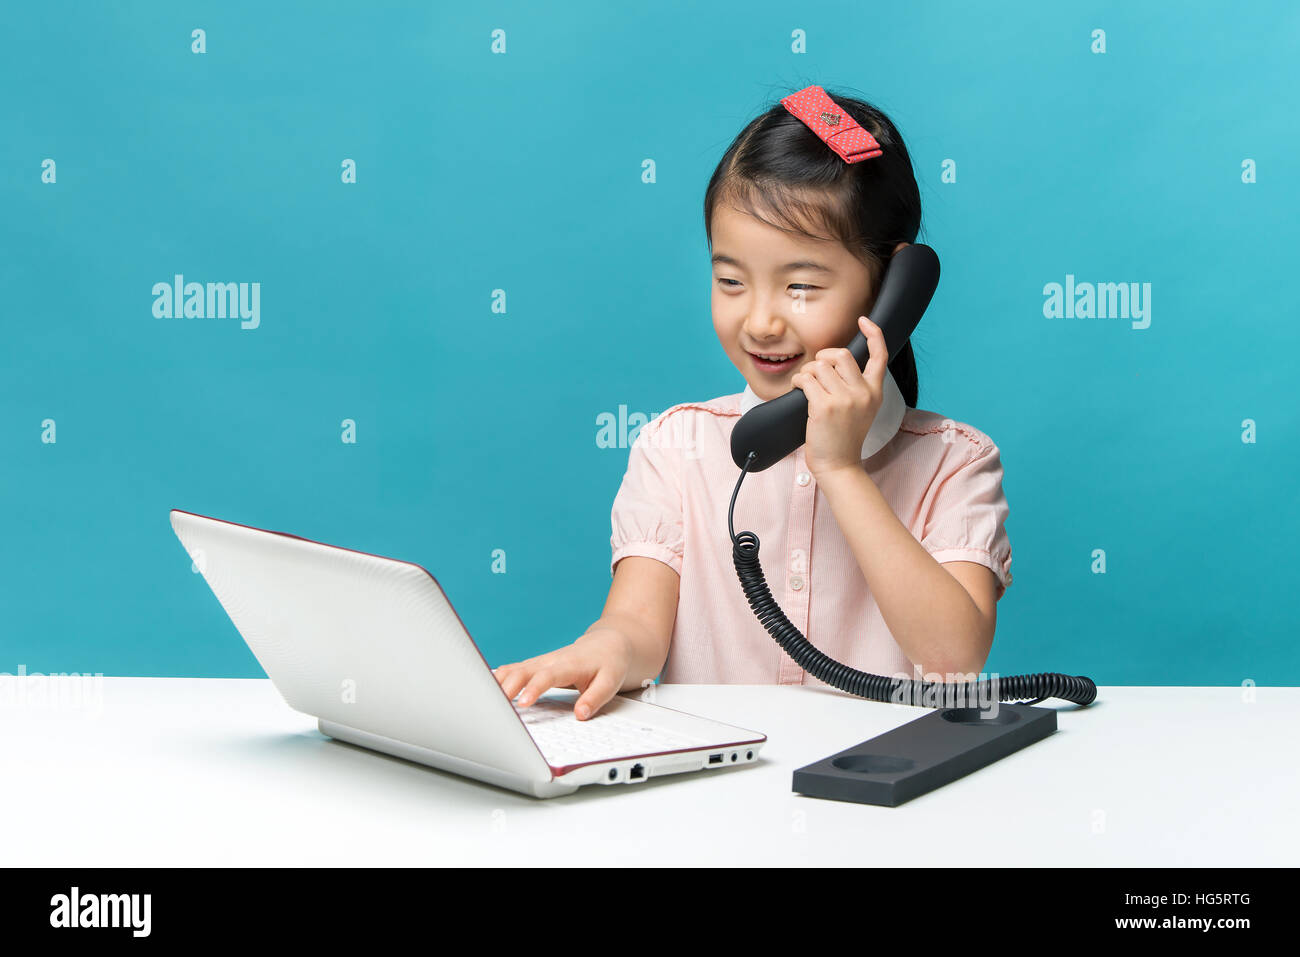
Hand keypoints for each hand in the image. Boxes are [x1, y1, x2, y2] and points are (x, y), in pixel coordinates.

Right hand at [492, 625, 633, 719]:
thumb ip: (595, 698)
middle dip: (507, 686)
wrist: (608, 644)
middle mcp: (551, 661)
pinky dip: (498, 678)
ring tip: (481, 699)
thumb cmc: (609, 663)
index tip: (524, 703)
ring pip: (514, 669)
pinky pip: (513, 670)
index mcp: (569, 664)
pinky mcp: (535, 666)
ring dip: (498, 682)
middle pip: (523, 670)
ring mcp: (540, 662)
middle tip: (494, 704)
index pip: (547, 676)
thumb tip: (580, 715)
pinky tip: (485, 690)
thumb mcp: (611, 681)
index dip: (534, 688)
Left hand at [790, 315, 887, 478]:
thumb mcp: (863, 410)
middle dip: (823, 358)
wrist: (839, 465)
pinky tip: (797, 390)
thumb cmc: (844, 437)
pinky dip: (797, 381)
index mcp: (875, 392)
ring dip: (807, 372)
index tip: (864, 320)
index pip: (880, 355)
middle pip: (841, 354)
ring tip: (806, 386)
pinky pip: (806, 379)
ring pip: (819, 366)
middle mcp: (863, 393)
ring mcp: (845, 400)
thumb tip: (836, 360)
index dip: (874, 334)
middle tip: (816, 373)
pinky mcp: (824, 407)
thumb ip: (858, 386)